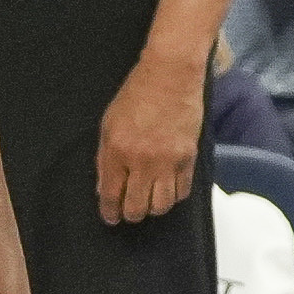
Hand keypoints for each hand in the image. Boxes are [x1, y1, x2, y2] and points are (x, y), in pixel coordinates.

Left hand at [94, 46, 203, 225]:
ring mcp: (167, 161)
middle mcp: (142, 161)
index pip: (110, 194)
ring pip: (161, 206)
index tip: (110, 217)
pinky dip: (174, 196)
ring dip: (152, 208)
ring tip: (148, 202)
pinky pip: (182, 192)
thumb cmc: (137, 95)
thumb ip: (105, 158)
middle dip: (130, 214)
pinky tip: (167, 190)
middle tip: (128, 212)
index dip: (109, 211)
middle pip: (136, 207)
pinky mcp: (188, 158)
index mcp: (117, 151)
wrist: (170, 76)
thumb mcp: (108, 124)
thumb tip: (105, 186)